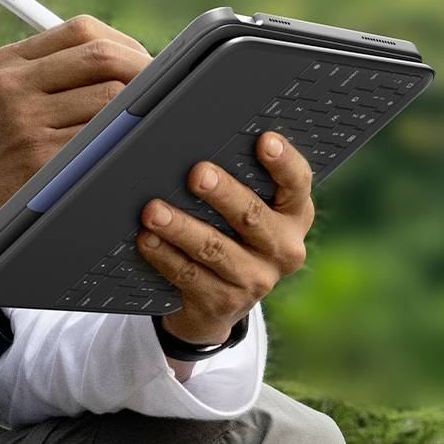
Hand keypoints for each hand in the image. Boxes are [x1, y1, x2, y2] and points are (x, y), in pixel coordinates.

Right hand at [0, 14, 152, 273]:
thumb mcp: (2, 97)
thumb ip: (50, 72)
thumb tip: (127, 60)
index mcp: (7, 62)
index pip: (82, 30)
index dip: (123, 43)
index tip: (141, 64)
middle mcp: (13, 85)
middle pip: (101, 56)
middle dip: (142, 71)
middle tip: (158, 93)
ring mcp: (25, 122)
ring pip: (110, 98)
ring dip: (135, 111)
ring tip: (138, 125)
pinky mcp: (39, 158)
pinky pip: (102, 138)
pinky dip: (122, 141)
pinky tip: (124, 149)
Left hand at [136, 132, 312, 348]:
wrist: (218, 303)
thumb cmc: (231, 236)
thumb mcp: (247, 213)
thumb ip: (240, 182)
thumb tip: (198, 142)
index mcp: (294, 215)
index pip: (297, 183)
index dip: (284, 162)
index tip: (265, 140)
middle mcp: (283, 249)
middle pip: (252, 216)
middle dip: (222, 193)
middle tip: (197, 173)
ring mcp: (255, 280)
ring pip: (214, 248)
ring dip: (181, 227)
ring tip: (153, 210)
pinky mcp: (223, 302)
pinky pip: (189, 275)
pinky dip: (164, 255)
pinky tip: (147, 239)